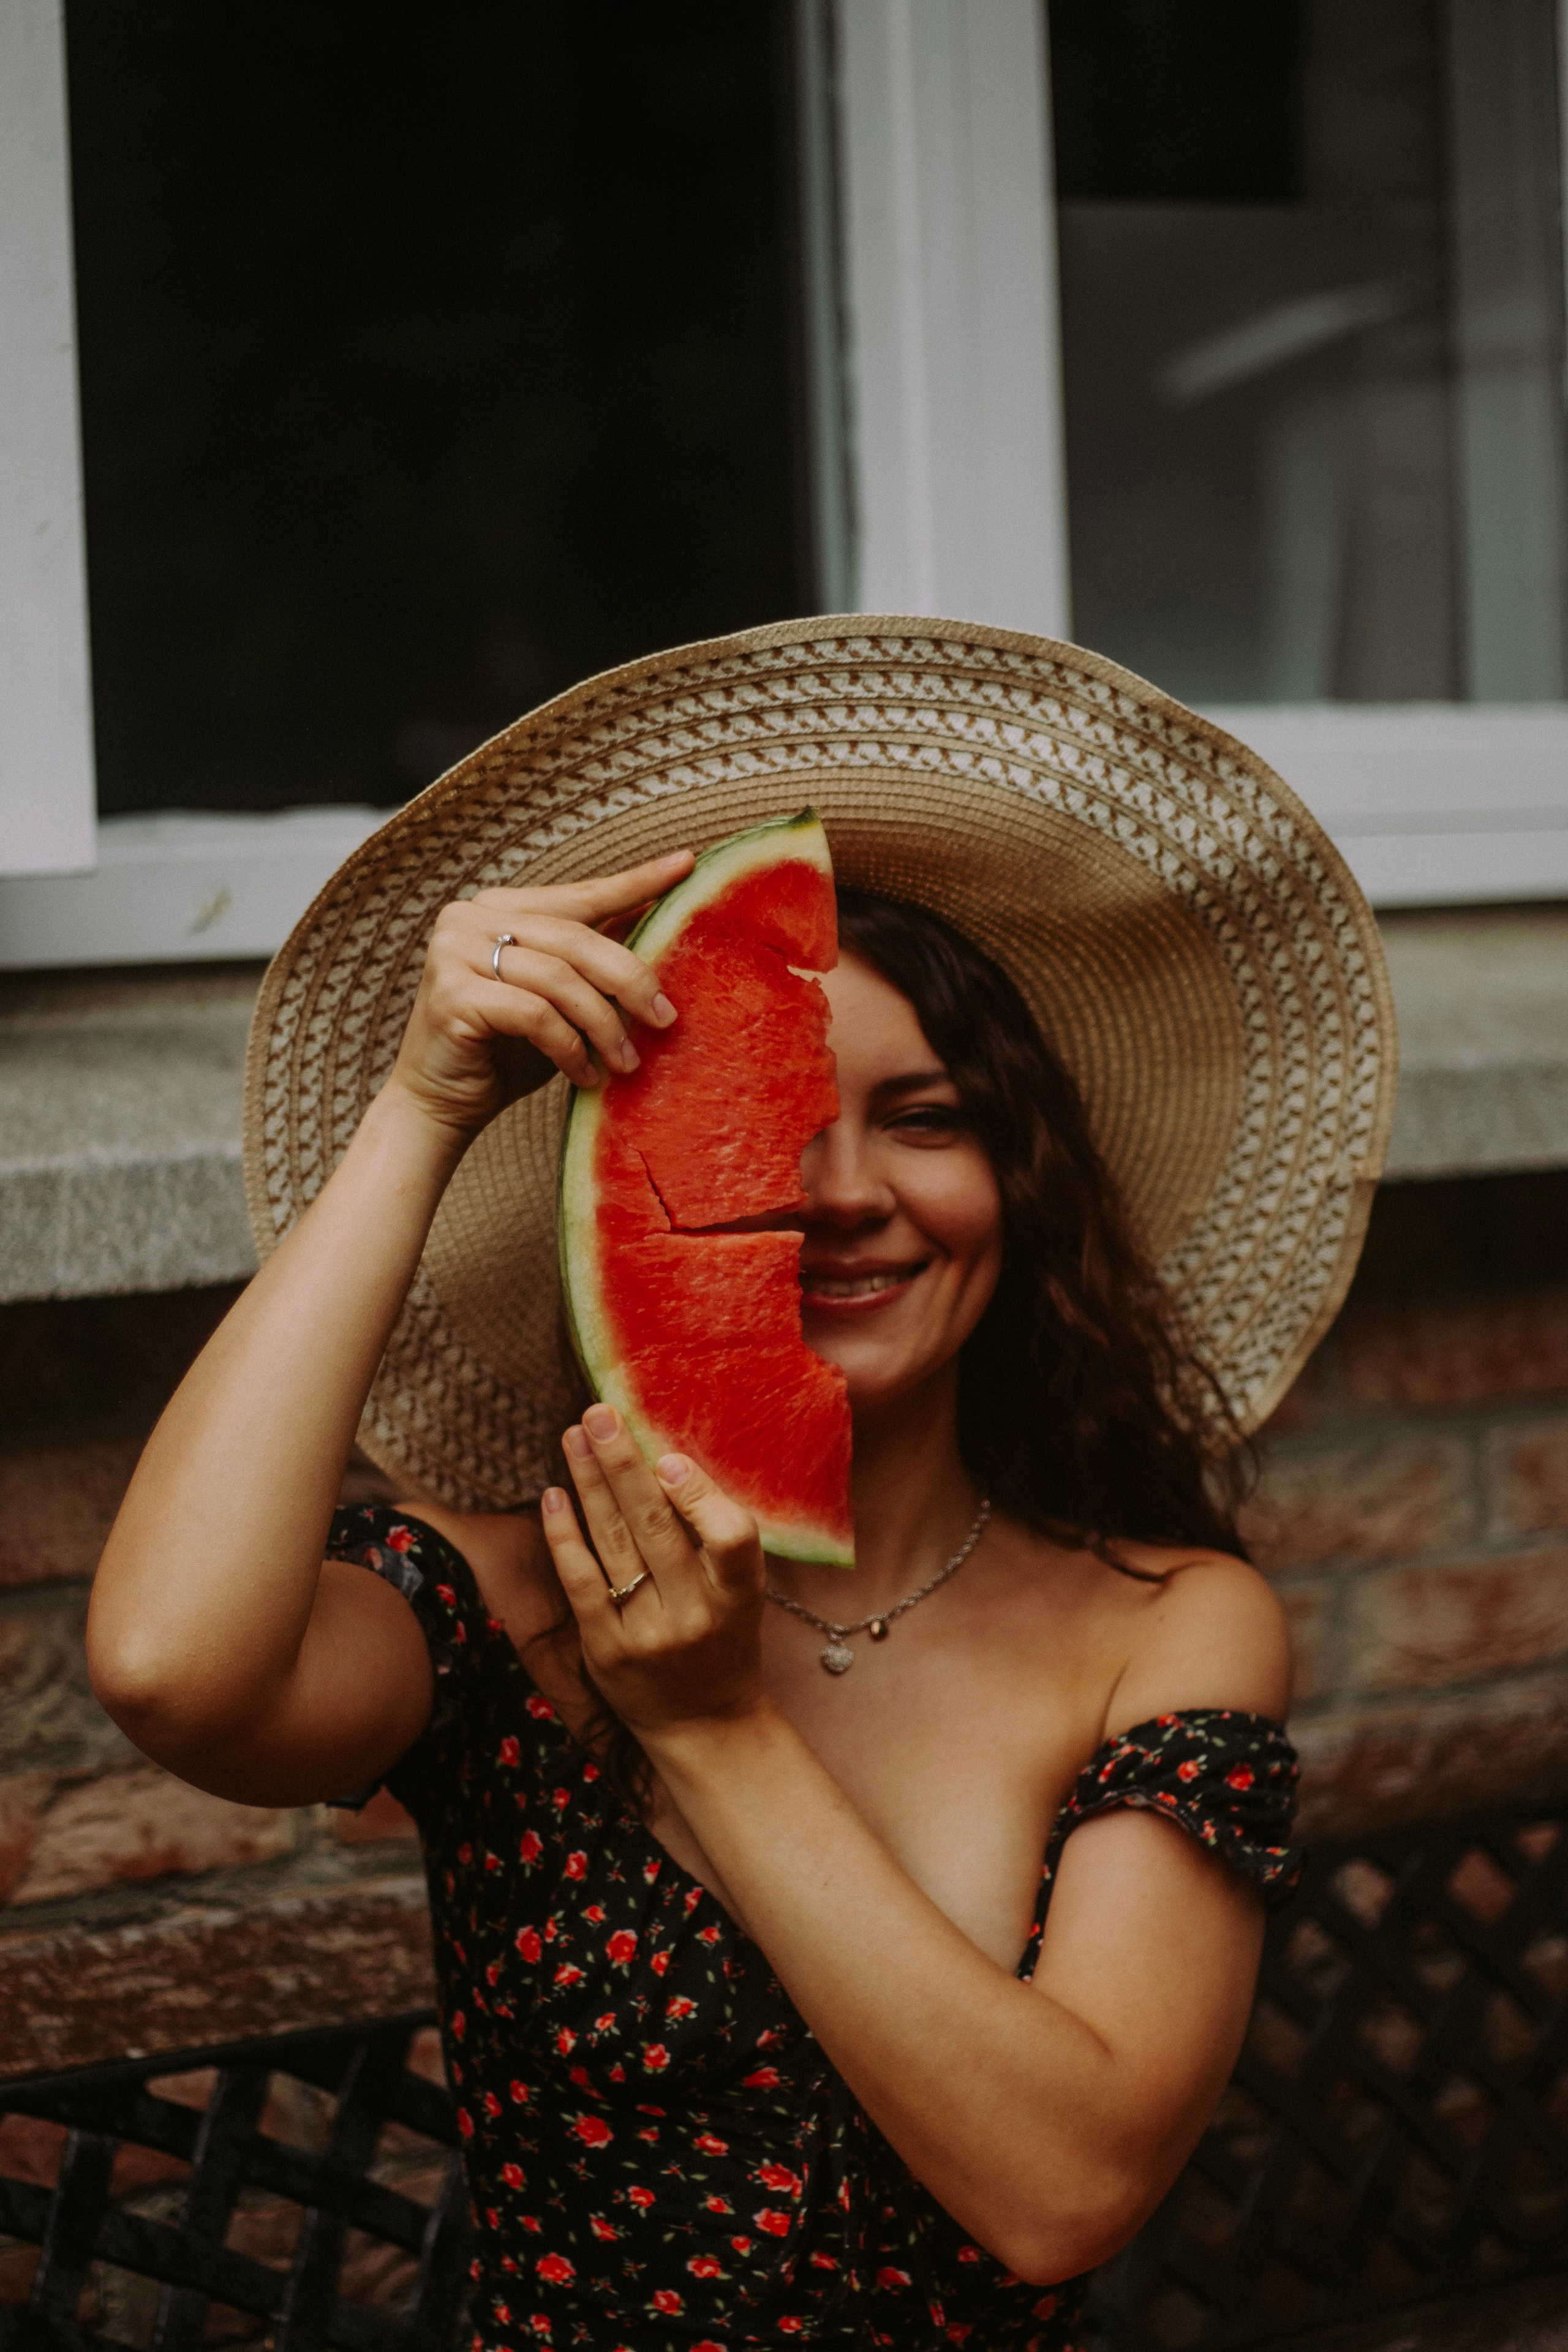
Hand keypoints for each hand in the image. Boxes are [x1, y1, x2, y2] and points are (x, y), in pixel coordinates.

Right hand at [380, 850, 694, 1140]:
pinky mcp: (451, 994)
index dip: (635, 882)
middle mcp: (469, 917)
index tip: (687, 864)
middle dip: (631, 981)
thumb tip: (660, 927)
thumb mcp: (559, 999)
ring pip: (560, 979)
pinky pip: (535, 1014)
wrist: (438, 1106)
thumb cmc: (505, 1053)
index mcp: (498, 907)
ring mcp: (453, 951)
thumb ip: (591, 961)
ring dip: (604, 1026)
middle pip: (576, 939)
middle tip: (665, 1020)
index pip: (580, 894)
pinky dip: (569, 1048)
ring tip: (626, 1063)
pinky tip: (584, 1075)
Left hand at [541, 1405, 767, 1737]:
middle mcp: (695, 1616)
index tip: (669, 1457)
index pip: (730, 1540)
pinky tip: (554, 1495)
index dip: (699, 1497)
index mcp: (739, 1596)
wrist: (704, 1726)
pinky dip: (565, 1536)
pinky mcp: (606, 1650)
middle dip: (625, 1464)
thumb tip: (669, 1453)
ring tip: (574, 1435)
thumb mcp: (741, 1593)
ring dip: (591, 1483)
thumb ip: (714, 1536)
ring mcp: (648, 1635)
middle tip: (600, 1412)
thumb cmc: (725, 1640)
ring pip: (614, 1545)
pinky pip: (581, 1582)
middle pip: (656, 1529)